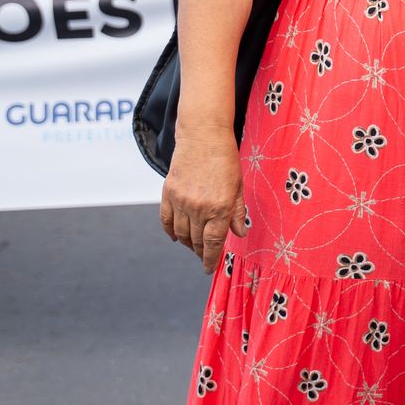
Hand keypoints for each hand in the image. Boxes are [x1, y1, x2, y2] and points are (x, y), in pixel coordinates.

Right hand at [159, 125, 246, 273]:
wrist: (203, 136)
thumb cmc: (226, 159)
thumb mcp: (238, 185)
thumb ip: (237, 212)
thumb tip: (239, 234)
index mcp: (220, 207)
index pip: (213, 242)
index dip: (211, 259)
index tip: (210, 268)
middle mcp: (199, 207)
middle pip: (197, 241)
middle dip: (201, 253)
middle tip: (205, 257)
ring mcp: (181, 201)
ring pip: (181, 233)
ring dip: (187, 243)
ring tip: (194, 246)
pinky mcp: (168, 193)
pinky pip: (166, 220)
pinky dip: (170, 231)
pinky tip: (176, 237)